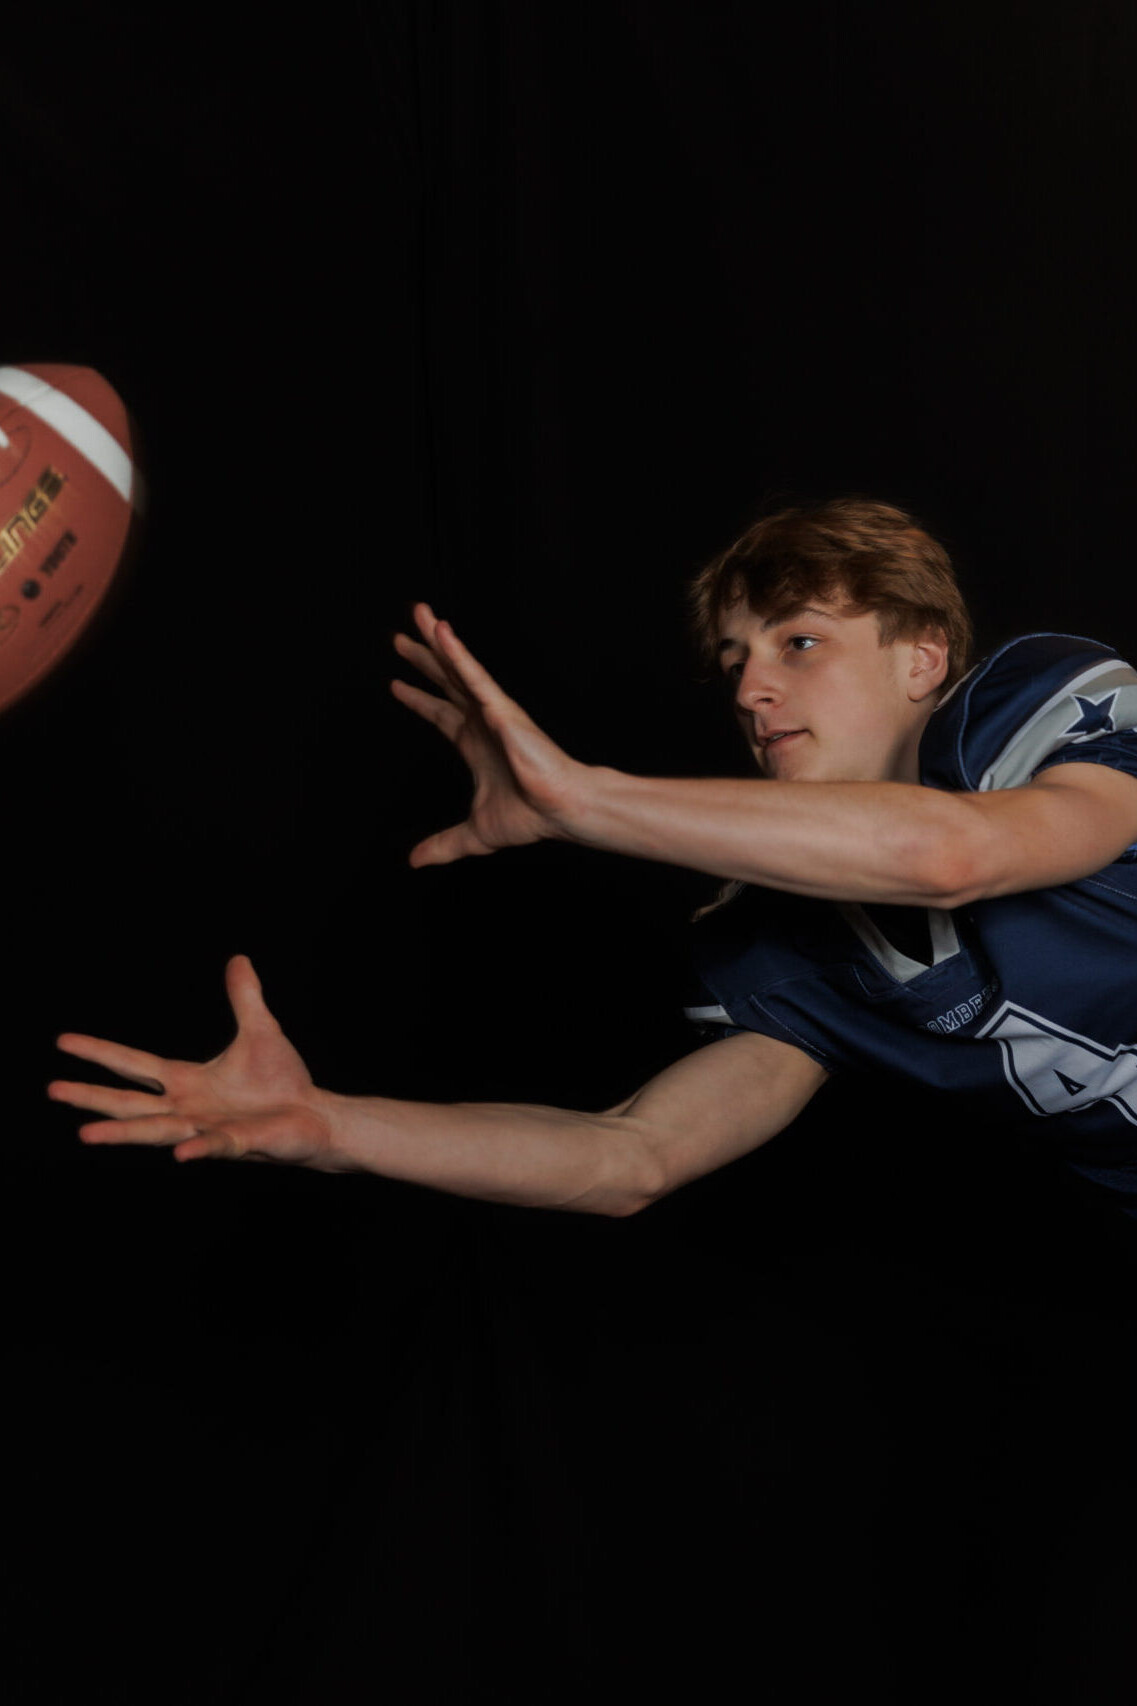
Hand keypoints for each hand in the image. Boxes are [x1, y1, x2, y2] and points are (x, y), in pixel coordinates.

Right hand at [47, 956, 336, 1166]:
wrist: (314, 1116)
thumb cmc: (282, 1082)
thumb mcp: (260, 1031)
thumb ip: (244, 998)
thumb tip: (238, 959)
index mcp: (187, 1082)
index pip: (134, 1066)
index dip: (100, 1053)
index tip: (63, 1041)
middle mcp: (188, 1109)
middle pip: (129, 1103)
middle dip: (92, 1098)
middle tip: (53, 1090)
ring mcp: (208, 1129)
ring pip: (157, 1132)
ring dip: (123, 1133)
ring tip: (85, 1134)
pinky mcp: (237, 1143)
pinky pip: (214, 1147)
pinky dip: (198, 1149)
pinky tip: (181, 1154)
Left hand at [391, 602, 588, 866]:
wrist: (560, 809)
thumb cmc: (530, 815)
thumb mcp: (473, 832)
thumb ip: (443, 843)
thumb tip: (414, 860)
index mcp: (474, 744)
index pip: (440, 715)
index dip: (419, 699)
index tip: (397, 685)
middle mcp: (480, 721)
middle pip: (444, 682)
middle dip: (422, 660)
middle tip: (399, 638)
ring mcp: (490, 711)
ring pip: (457, 668)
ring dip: (436, 642)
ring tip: (418, 614)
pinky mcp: (501, 709)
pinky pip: (474, 676)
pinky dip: (457, 654)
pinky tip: (441, 633)